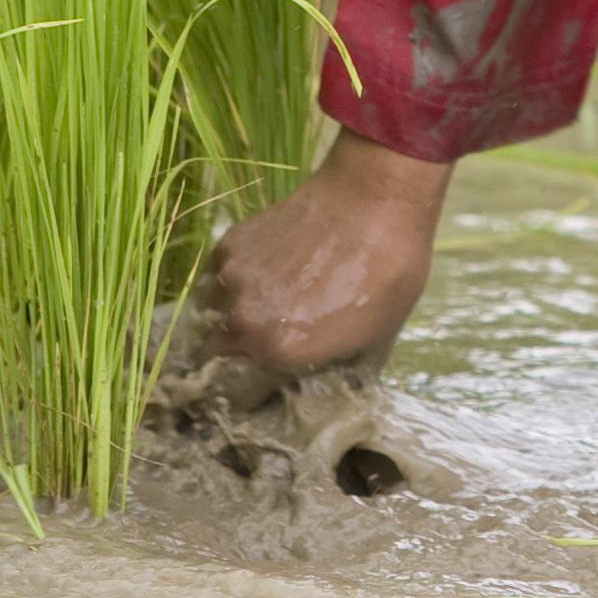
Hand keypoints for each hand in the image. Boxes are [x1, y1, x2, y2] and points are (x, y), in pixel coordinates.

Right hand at [190, 132, 451, 372]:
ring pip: (210, 317)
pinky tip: (263, 272)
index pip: (238, 398)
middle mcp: (245, 323)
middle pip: (214, 359)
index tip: (260, 389)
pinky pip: (217, 278)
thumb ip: (339, 376)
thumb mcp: (375, 343)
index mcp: (279, 354)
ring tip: (259, 308)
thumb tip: (329, 394)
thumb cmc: (387, 275)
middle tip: (256, 350)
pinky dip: (232, 282)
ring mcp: (232, 281)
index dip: (250, 397)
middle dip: (231, 360)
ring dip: (227, 319)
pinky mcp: (229, 245)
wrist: (375, 199)